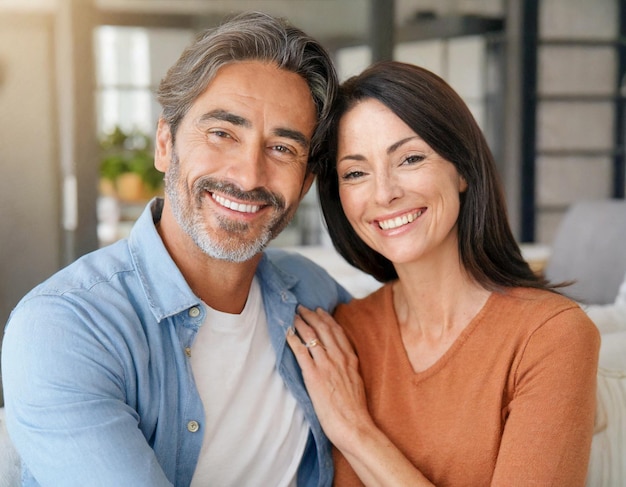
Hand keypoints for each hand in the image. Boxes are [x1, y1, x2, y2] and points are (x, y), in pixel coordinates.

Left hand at [286, 305, 372, 448]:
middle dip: (312, 315)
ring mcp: (326, 365)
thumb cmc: (355, 410)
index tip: (320, 311)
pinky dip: (293, 340)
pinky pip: (301, 352)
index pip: (337, 332)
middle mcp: (339, 358)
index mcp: (350, 359)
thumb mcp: (356, 382)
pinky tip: (287, 333)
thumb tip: (343, 364)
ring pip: (312, 336)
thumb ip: (349, 369)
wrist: (354, 425)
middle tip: (302, 308)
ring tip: (293, 316)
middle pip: (324, 328)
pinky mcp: (314, 375)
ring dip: (301, 323)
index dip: (327, 319)